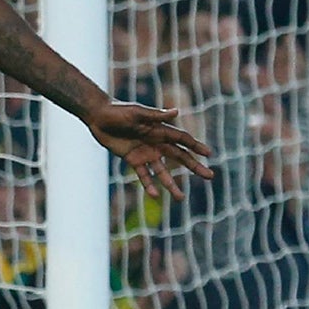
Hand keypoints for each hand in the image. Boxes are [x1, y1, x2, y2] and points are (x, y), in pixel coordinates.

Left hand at [85, 99, 211, 200]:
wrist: (98, 116)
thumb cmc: (117, 110)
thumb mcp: (136, 112)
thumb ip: (155, 115)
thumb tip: (176, 112)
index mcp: (159, 130)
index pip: (182, 139)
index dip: (196, 146)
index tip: (209, 154)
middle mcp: (156, 142)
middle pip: (179, 157)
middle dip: (194, 166)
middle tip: (210, 176)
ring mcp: (145, 153)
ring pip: (162, 172)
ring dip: (171, 184)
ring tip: (181, 198)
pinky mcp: (132, 160)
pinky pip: (143, 175)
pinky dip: (149, 185)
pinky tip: (155, 196)